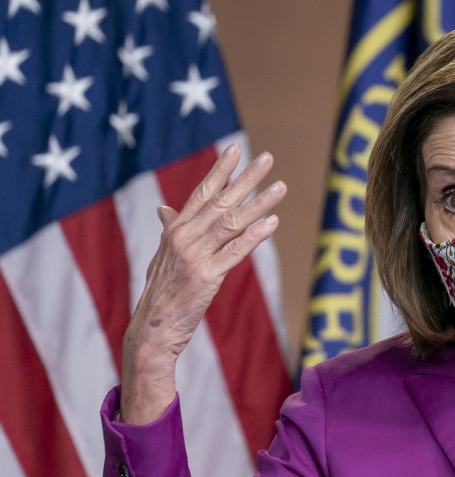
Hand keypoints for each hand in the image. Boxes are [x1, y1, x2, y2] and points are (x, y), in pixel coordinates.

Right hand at [119, 144, 285, 423]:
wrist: (152, 327)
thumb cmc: (162, 291)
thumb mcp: (163, 256)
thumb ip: (170, 230)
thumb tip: (164, 208)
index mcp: (176, 229)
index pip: (202, 192)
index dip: (221, 170)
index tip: (237, 148)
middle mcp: (183, 236)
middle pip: (220, 200)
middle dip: (246, 178)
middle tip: (267, 157)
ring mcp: (194, 255)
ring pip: (231, 222)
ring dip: (259, 203)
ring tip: (280, 186)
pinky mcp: (206, 276)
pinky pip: (236, 251)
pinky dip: (255, 235)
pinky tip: (273, 222)